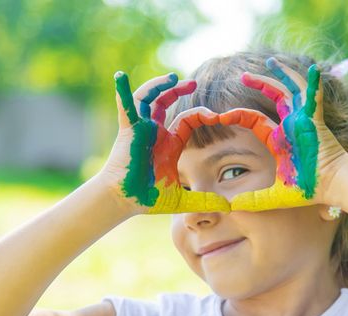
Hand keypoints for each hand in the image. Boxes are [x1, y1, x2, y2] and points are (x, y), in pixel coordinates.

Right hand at [98, 71, 229, 214]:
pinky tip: (121, 77)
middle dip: (178, 90)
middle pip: (165, 102)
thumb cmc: (148, 199)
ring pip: (149, 98)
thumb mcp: (182, 198)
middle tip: (194, 83)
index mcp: (168, 144)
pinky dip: (123, 90)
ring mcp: (141, 129)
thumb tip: (227, 207)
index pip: (186, 120)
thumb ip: (203, 201)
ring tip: (174, 77)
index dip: (201, 115)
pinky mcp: (129, 129)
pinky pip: (126, 105)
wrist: (125, 201)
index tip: (217, 116)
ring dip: (160, 85)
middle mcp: (155, 133)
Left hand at [227, 58, 347, 210]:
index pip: (255, 120)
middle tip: (242, 76)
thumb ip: (254, 199)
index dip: (238, 115)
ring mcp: (303, 120)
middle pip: (274, 98)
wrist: (332, 186)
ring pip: (291, 90)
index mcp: (279, 139)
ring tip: (269, 61)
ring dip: (281, 75)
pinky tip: (312, 68)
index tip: (222, 114)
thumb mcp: (275, 195)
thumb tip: (232, 207)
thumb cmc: (308, 189)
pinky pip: (315, 97)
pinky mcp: (315, 121)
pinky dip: (314, 83)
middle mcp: (290, 125)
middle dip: (260, 84)